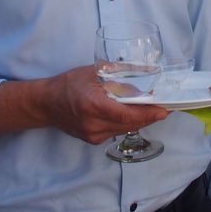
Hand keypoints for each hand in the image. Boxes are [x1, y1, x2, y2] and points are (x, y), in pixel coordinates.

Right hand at [41, 65, 169, 144]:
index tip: (164, 109)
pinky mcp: (93, 140)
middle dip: (149, 116)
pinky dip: (127, 123)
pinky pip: (116, 131)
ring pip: (125, 129)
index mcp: (93, 105)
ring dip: (140, 120)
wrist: (46, 104)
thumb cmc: (69, 84)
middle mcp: (93, 124)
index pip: (126, 114)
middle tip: (164, 108)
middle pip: (129, 124)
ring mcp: (93, 135)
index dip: (147, 113)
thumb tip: (146, 71)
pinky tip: (133, 114)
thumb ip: (120, 73)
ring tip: (153, 109)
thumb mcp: (94, 72)